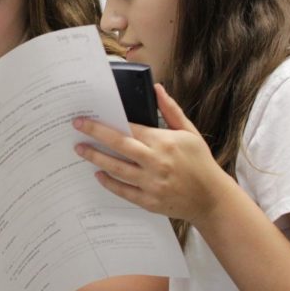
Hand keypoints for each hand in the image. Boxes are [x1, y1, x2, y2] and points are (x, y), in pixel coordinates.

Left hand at [72, 83, 232, 224]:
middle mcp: (156, 162)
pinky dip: (108, 182)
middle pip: (118, 145)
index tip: (89, 118)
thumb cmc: (200, 162)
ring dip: (95, 158)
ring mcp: (151, 183)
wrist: (212, 199)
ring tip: (80, 149)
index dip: (107, 123)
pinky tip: (98, 174)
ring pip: (116, 168)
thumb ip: (171, 110)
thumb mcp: (189, 133)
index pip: (129, 129)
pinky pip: (123, 190)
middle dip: (95, 134)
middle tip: (77, 127)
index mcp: (164, 143)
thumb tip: (157, 88)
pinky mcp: (149, 202)